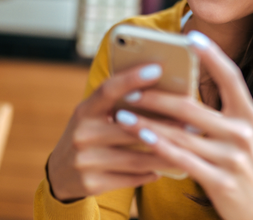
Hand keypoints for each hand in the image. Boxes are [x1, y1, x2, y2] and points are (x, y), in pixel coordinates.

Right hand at [47, 64, 176, 201]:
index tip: (157, 68)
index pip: (108, 90)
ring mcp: (85, 161)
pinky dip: (152, 172)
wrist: (60, 175)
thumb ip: (118, 104)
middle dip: (164, 125)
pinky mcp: (92, 184)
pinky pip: (132, 178)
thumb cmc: (89, 135)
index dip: (131, 78)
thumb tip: (162, 89)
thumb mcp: (94, 115)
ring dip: (166, 153)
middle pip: (129, 128)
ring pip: (137, 157)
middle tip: (192, 121)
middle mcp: (82, 134)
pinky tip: (166, 167)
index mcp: (84, 111)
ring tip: (188, 147)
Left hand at [114, 31, 252, 219]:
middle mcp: (243, 133)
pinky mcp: (221, 181)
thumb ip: (220, 114)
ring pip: (181, 134)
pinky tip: (142, 137)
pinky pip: (183, 160)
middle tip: (129, 88)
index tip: (190, 37)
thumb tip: (181, 91)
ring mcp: (232, 158)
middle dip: (157, 96)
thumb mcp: (241, 137)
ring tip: (121, 114)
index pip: (231, 77)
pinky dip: (159, 146)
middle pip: (193, 107)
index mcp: (249, 115)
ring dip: (147, 122)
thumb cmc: (244, 170)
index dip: (211, 55)